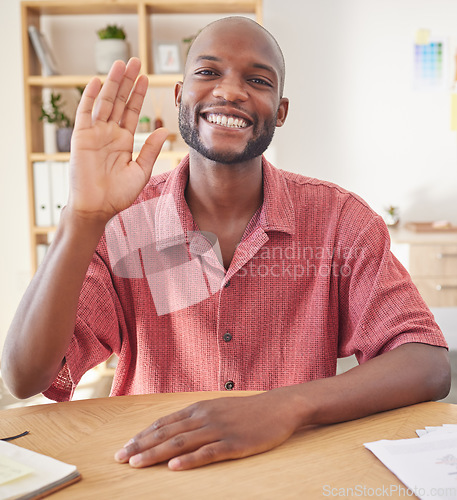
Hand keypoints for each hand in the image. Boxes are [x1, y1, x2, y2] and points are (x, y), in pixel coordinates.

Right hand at [68, 57, 168, 223]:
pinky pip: (85, 113)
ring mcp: (95, 133)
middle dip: (127, 82)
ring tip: (121, 64)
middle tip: (135, 61)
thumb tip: (163, 129)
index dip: (138, 95)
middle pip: (119, 101)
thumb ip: (151, 150)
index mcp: (124, 141)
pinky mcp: (81, 137)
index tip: (146, 77)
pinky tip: (99, 82)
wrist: (98, 207)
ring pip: (104, 102)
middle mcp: (109, 133)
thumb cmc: (119, 194)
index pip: (132, 112)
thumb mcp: (141, 171)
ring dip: (113, 83)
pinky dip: (90, 97)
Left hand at [114, 390, 301, 469]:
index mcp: (199, 408)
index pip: (164, 423)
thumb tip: (174, 430)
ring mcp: (219, 430)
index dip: (142, 435)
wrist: (277, 407)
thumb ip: (196, 418)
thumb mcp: (217, 408)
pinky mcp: (234, 444)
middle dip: (141, 446)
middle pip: (167, 433)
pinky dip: (189, 460)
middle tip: (120, 458)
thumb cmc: (246, 411)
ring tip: (136, 464)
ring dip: (156, 453)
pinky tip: (174, 467)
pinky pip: (208, 453)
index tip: (125, 447)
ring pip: (181, 443)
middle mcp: (204, 417)